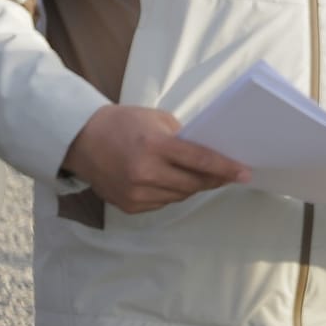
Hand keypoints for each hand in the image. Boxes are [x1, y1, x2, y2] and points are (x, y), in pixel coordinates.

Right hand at [61, 104, 248, 213]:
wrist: (80, 139)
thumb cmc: (124, 123)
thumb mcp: (158, 120)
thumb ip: (184, 138)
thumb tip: (211, 156)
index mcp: (154, 147)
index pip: (200, 160)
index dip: (226, 168)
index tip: (245, 173)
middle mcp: (144, 173)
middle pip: (193, 183)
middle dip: (214, 179)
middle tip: (229, 174)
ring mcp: (135, 193)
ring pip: (179, 196)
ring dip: (193, 187)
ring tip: (200, 175)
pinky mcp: (128, 206)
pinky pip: (162, 203)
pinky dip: (172, 193)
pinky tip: (172, 181)